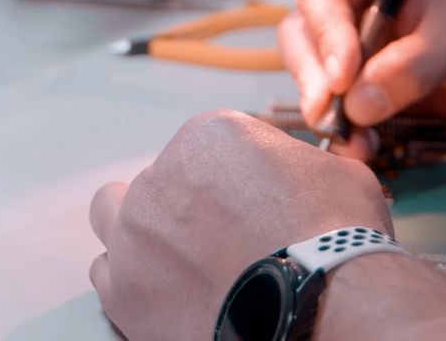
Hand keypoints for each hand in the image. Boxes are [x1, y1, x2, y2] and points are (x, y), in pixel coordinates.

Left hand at [90, 110, 391, 340]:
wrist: (320, 309)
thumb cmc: (336, 238)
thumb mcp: (337, 174)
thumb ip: (299, 164)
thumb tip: (299, 172)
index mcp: (210, 136)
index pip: (209, 145)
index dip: (234, 175)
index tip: (254, 202)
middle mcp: (159, 177)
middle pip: (159, 181)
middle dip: (184, 202)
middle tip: (220, 235)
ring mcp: (134, 236)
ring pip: (114, 219)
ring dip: (143, 234)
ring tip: (181, 263)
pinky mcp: (123, 293)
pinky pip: (108, 276)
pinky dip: (132, 282)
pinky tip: (168, 294)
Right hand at [279, 0, 445, 154]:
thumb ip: (411, 66)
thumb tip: (357, 103)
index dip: (326, 35)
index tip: (343, 78)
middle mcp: (358, 2)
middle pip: (305, 34)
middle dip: (313, 77)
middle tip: (329, 115)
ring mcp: (361, 44)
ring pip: (316, 73)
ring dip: (326, 109)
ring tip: (352, 140)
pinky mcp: (371, 83)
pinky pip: (342, 106)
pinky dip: (347, 130)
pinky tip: (364, 149)